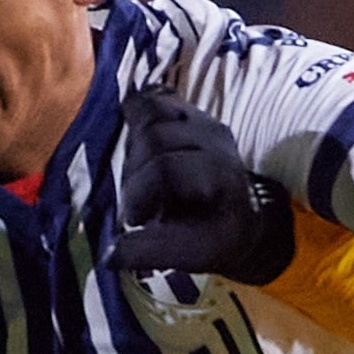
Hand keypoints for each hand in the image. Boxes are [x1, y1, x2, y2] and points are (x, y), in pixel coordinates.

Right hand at [106, 89, 293, 283]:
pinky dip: (140, 107)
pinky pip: (159, 97)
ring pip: (153, 111)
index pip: (165, 169)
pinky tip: (131, 121)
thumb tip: (109, 256)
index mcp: (220, 177)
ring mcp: (206, 123)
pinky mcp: (194, 114)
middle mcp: (217, 142)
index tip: (135, 219)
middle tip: (137, 200)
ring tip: (139, 172)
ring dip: (134, 142)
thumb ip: (151, 252)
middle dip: (134, 170)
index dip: (139, 193)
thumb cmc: (214, 238)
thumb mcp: (191, 255)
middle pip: (154, 136)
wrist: (243, 217)